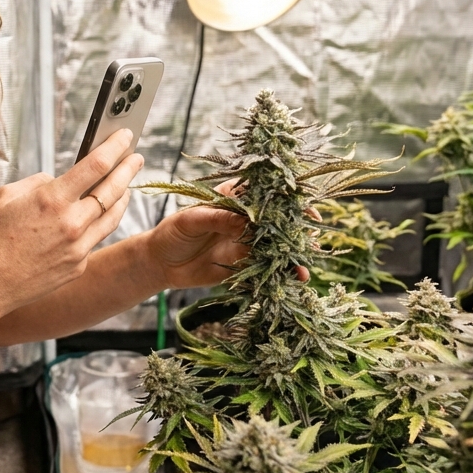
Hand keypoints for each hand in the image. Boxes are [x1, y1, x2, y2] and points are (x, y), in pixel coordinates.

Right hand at [0, 129, 143, 320]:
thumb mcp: (6, 196)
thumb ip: (38, 182)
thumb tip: (57, 181)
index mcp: (51, 200)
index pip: (96, 165)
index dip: (115, 147)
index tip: (125, 136)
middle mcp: (71, 223)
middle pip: (113, 190)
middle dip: (128, 169)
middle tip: (137, 158)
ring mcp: (78, 247)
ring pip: (112, 216)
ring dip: (122, 197)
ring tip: (126, 185)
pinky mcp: (78, 265)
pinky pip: (96, 239)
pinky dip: (100, 223)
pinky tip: (99, 215)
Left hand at [144, 182, 313, 289]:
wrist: (159, 262)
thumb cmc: (172, 233)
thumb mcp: (191, 221)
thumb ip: (218, 219)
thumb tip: (246, 220)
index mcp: (232, 198)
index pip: (264, 194)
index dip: (287, 199)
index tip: (304, 208)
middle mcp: (243, 218)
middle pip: (277, 220)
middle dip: (297, 230)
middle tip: (313, 240)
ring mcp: (245, 241)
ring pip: (275, 245)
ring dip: (292, 255)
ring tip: (303, 267)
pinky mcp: (243, 262)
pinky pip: (266, 266)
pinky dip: (281, 272)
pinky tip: (294, 278)